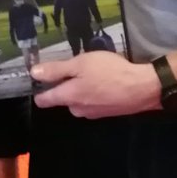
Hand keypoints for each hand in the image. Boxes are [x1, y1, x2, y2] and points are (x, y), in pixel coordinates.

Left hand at [32, 52, 160, 117]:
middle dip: (66, 86)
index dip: (40, 89)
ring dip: (83, 89)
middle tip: (78, 68)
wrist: (143, 88)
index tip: (41, 78)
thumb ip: (56, 70)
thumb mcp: (81, 64)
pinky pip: (94, 102)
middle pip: (63, 99)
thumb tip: (34, 74)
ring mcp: (93, 113)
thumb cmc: (110, 72)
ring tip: (95, 73)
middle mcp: (78, 109)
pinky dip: (96, 93)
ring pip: (79, 100)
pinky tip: (106, 82)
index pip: (44, 100)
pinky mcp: (107, 113)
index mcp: (68, 97)